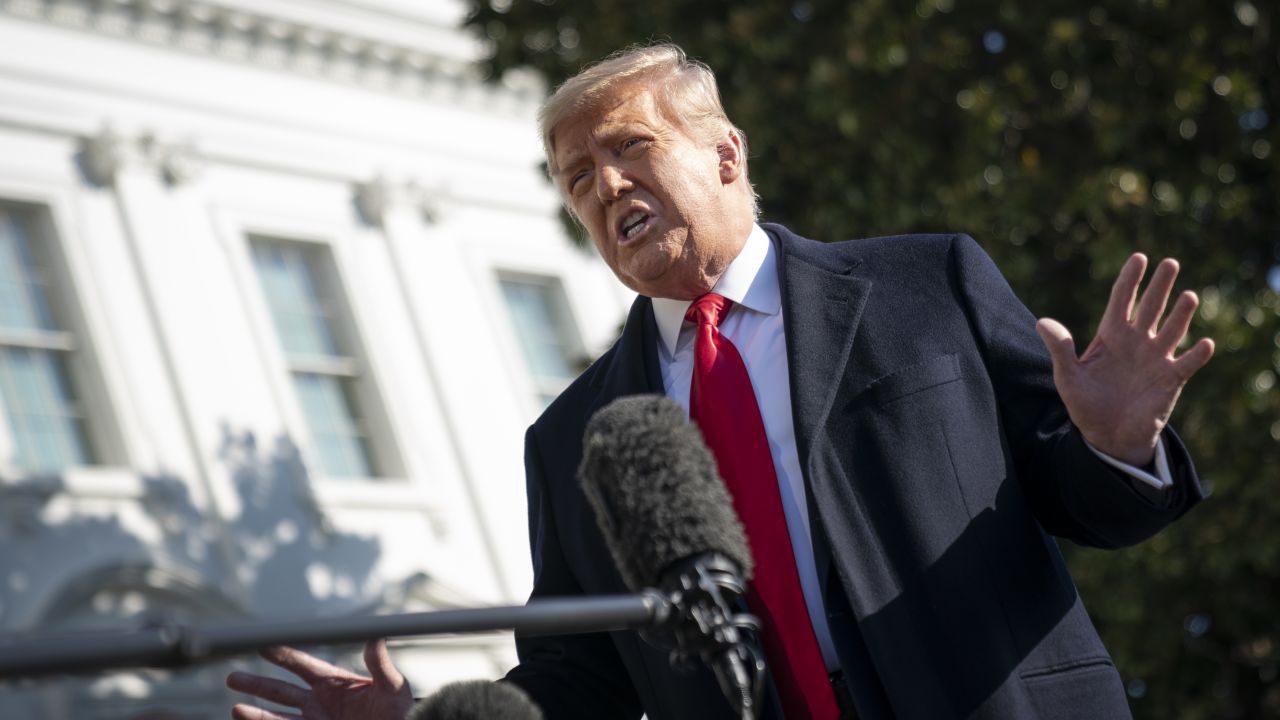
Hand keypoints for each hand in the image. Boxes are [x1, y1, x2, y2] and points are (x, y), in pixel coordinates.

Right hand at [225, 640, 413, 719]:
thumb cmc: (400, 711)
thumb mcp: (391, 686)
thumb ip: (380, 664)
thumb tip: (376, 636)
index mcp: (335, 682)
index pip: (302, 665)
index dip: (283, 655)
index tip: (262, 644)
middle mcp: (319, 701)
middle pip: (281, 690)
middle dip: (257, 683)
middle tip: (231, 677)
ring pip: (277, 716)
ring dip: (256, 712)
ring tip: (235, 708)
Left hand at [1035, 253, 1214, 465]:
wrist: (1107, 435)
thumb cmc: (1086, 403)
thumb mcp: (1067, 376)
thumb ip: (1059, 349)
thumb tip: (1041, 322)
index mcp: (1111, 336)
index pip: (1122, 300)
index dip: (1130, 279)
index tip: (1139, 257)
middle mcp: (1137, 342)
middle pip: (1151, 307)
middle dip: (1160, 286)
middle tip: (1170, 263)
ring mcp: (1156, 359)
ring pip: (1172, 330)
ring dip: (1181, 315)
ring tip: (1190, 296)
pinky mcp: (1171, 380)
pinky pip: (1187, 364)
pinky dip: (1197, 355)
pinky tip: (1205, 343)